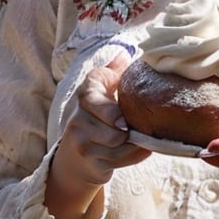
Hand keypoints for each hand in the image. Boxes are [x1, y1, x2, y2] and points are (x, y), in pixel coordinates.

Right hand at [45, 55, 149, 218]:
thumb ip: (114, 72)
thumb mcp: (103, 90)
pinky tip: (140, 150)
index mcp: (85, 94)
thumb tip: (125, 55)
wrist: (77, 156)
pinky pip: (119, 160)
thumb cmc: (97, 117)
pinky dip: (134, 156)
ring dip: (135, 144)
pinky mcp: (89, 163)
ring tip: (141, 138)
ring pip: (119, 145)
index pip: (92, 99)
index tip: (124, 122)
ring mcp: (80, 142)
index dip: (110, 113)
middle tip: (141, 128)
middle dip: (131, 131)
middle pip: (112, 129)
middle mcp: (77, 118)